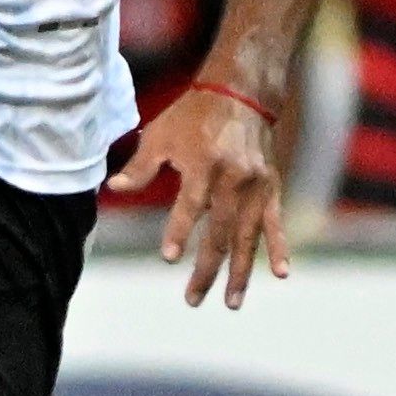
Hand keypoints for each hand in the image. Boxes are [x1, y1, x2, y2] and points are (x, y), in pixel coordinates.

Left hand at [111, 85, 288, 308]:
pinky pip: (275, 223)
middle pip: (220, 232)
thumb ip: (140, 166)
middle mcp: (233, 179)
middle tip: (192, 300)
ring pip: (247, 237)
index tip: (169, 257)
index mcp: (204, 164)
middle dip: (206, 269)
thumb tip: (114, 189)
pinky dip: (279, 248)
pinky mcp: (271, 188)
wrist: (243, 93)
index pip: (190, 205)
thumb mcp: (161, 134)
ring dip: (239, 272)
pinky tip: (281, 274)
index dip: (179, 230)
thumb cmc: (194, 115)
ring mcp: (256, 186)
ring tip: (230, 303)